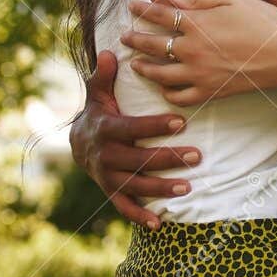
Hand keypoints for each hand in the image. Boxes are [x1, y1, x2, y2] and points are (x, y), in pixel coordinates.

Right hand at [69, 50, 201, 229]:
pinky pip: (124, 206)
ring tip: (189, 188)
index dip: (153, 126)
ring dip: (161, 188)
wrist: (78, 141)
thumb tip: (109, 53)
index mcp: (104, 128)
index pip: (131, 128)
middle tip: (198, 156)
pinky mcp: (110, 191)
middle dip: (168, 159)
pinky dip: (140, 216)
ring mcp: (107, 176)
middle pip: (137, 160)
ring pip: (135, 185)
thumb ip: (104, 75)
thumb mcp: (98, 91)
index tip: (180, 122)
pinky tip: (160, 223)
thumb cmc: (99, 110)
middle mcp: (104, 155)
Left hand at [122, 0, 276, 106]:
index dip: (142, 9)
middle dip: (134, 38)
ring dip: (143, 67)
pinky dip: (167, 92)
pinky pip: (179, 96)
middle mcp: (191, 49)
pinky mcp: (209, 91)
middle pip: (152, 44)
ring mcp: (198, 73)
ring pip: (159, 73)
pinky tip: (164, 87)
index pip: (160, 14)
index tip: (131, 6)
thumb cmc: (264, 21)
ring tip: (135, 64)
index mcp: (197, 23)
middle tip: (124, 35)